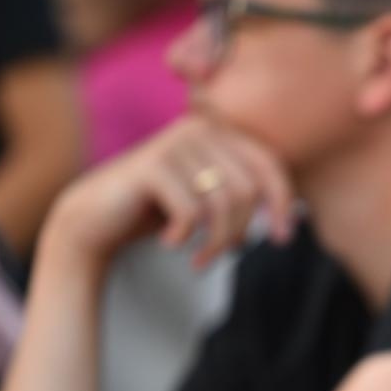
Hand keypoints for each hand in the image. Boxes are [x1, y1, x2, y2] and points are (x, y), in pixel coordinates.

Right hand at [46, 115, 295, 269]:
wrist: (95, 220)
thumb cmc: (159, 212)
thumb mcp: (209, 202)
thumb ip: (245, 198)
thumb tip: (295, 219)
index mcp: (218, 131)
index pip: (270, 165)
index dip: (283, 204)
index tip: (282, 239)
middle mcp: (198, 129)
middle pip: (247, 189)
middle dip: (240, 231)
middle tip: (223, 256)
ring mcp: (173, 144)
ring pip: (222, 203)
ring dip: (216, 242)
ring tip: (201, 261)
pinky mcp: (151, 167)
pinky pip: (192, 212)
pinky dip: (186, 238)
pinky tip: (170, 244)